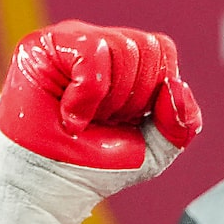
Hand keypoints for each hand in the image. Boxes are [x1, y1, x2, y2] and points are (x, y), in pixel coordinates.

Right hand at [0, 19, 200, 172]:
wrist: (43, 184)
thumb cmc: (88, 164)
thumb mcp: (152, 150)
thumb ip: (181, 124)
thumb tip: (178, 86)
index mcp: (123, 61)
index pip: (161, 49)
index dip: (154, 90)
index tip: (124, 120)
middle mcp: (97, 43)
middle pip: (147, 48)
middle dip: (133, 99)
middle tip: (102, 122)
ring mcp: (69, 39)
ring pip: (123, 50)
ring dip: (108, 100)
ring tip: (83, 119)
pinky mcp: (44, 45)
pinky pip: (91, 55)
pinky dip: (87, 95)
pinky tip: (70, 115)